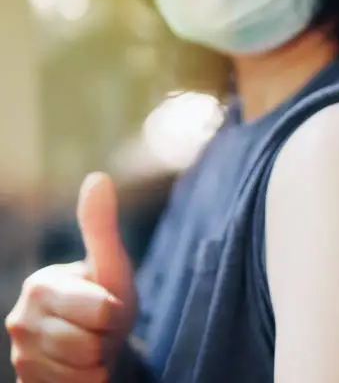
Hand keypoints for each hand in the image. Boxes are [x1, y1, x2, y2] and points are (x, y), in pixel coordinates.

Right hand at [5, 173, 136, 382]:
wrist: (99, 344)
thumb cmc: (107, 300)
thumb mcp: (111, 266)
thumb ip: (100, 228)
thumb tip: (98, 177)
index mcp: (41, 285)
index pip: (101, 310)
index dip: (116, 312)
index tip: (107, 306)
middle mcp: (21, 320)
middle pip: (89, 344)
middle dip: (106, 339)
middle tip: (101, 330)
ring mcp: (21, 357)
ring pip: (80, 372)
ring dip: (98, 364)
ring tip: (92, 348)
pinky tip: (81, 371)